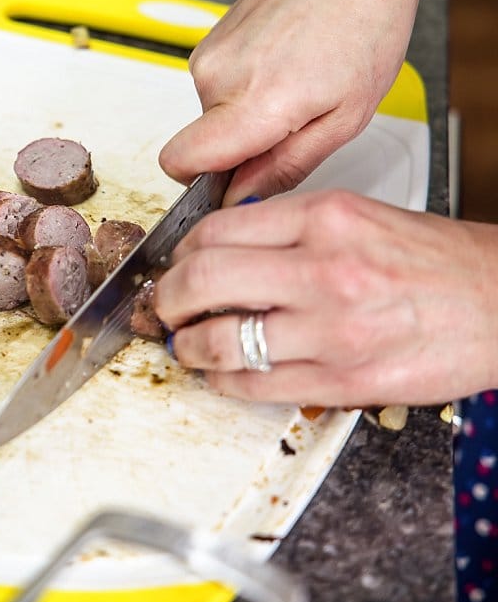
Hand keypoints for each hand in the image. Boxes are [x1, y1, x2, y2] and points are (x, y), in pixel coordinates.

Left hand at [153, 190, 497, 406]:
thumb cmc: (434, 261)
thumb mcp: (358, 216)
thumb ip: (287, 227)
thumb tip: (217, 245)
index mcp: (325, 219)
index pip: (215, 230)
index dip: (181, 253)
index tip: (176, 265)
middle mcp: (325, 270)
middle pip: (203, 280)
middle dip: (169, 297)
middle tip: (166, 305)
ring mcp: (333, 330)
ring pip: (220, 340)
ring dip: (187, 346)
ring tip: (185, 343)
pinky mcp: (344, 381)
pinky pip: (254, 385)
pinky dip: (222, 381)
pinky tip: (220, 372)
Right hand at [158, 0, 426, 204]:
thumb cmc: (366, 21)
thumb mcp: (347, 117)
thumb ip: (286, 166)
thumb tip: (242, 197)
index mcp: (254, 102)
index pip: (180, 164)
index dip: (206, 184)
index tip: (240, 180)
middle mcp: (217, 77)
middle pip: (202, 146)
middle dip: (242, 147)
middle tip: (298, 119)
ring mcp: (207, 55)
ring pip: (212, 117)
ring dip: (249, 113)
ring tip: (299, 81)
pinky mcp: (208, 41)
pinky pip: (217, 88)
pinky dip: (248, 86)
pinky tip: (286, 61)